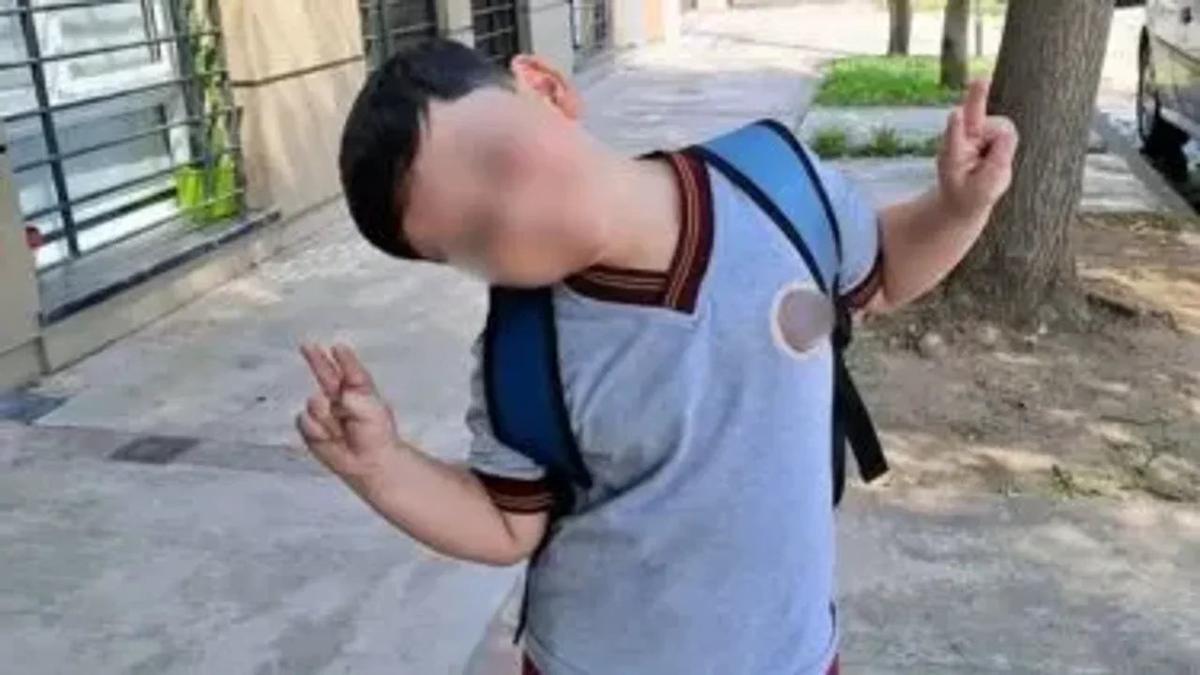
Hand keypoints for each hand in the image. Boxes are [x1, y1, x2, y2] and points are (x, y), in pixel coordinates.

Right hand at [297, 343, 402, 493]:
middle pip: (325, 374)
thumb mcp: (373, 412)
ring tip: (340, 429)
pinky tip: (329, 437)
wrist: (369, 462)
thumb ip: (356, 399)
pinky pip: (305, 421)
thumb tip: (337, 395)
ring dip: (325, 415)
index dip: (343, 359)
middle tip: (307, 345)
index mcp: (358, 390)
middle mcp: (340, 398)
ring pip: (314, 403)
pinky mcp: (311, 428)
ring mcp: (325, 412)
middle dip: (316, 360)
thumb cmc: (376, 435)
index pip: (350, 371)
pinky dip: (316, 429)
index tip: (338, 347)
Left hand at [938, 79, 1018, 218]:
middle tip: (982, 79)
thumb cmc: (971, 194)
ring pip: (1003, 128)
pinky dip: (1005, 144)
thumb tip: (1008, 132)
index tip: (957, 114)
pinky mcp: (987, 127)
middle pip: (974, 115)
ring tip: (989, 164)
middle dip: (977, 96)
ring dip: (1002, 146)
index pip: (954, 139)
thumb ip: (997, 161)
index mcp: (952, 156)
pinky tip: (992, 155)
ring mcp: (973, 129)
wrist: (963, 195)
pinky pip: (1007, 131)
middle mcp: (960, 137)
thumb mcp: (986, 187)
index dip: (957, 127)